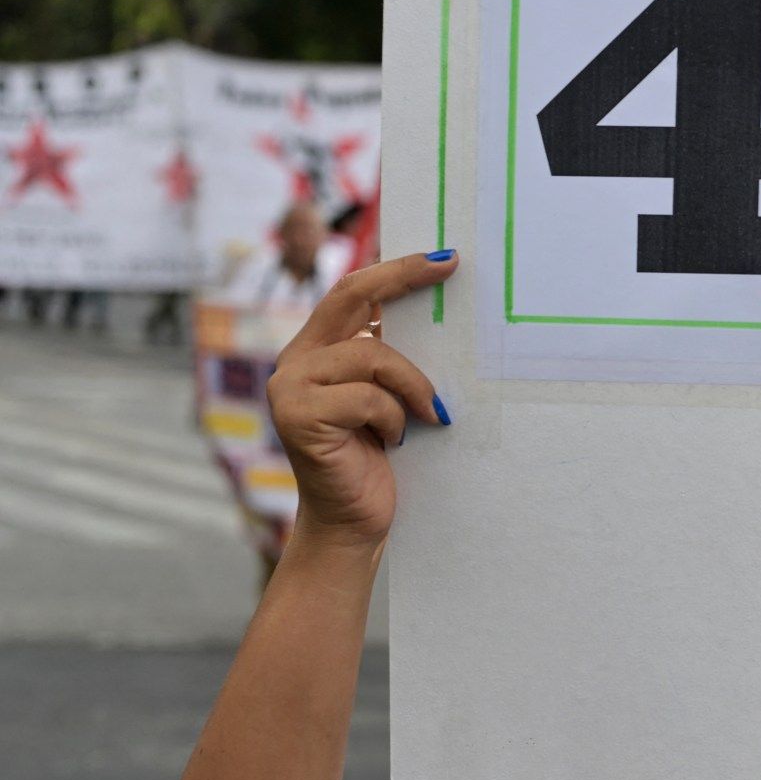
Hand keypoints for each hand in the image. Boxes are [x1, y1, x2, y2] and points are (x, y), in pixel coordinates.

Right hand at [266, 251, 458, 546]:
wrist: (353, 522)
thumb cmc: (376, 459)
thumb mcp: (387, 396)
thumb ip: (388, 358)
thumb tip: (436, 310)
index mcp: (314, 350)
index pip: (351, 291)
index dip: (394, 269)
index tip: (443, 257)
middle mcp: (295, 362)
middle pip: (350, 297)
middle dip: (402, 278)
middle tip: (449, 267)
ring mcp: (291, 388)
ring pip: (371, 354)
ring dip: (412, 384)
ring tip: (427, 414)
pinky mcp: (299, 417)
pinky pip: (368, 397)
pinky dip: (394, 417)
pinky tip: (396, 441)